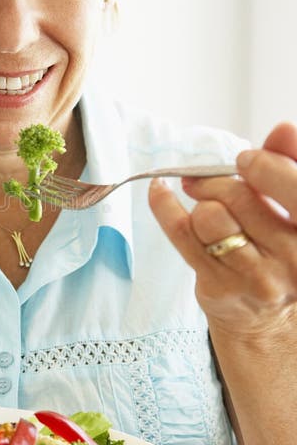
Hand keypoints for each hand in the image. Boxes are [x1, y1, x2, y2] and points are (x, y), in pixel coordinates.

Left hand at [148, 122, 296, 342]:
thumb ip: (291, 166)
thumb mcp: (293, 209)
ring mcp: (256, 277)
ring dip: (199, 200)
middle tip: (208, 178)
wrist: (264, 315)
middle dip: (217, 180)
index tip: (246, 159)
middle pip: (240, 196)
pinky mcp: (220, 286)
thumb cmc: (278, 248)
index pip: (296, 189)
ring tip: (201, 201)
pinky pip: (181, 233)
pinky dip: (164, 205)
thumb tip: (281, 129)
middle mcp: (294, 259)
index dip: (267, 166)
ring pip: (209, 216)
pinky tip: (160, 192)